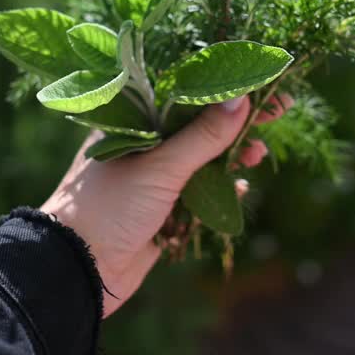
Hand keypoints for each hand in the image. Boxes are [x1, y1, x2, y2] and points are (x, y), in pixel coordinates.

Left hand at [41, 94, 290, 316]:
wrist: (77, 271)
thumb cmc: (110, 208)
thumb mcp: (160, 168)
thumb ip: (203, 136)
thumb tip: (242, 98)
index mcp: (130, 122)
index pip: (184, 93)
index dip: (223, 87)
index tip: (262, 84)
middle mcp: (140, 146)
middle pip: (197, 124)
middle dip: (235, 120)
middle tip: (277, 112)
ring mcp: (150, 180)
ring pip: (201, 159)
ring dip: (231, 155)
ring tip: (258, 154)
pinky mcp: (159, 212)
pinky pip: (197, 194)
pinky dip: (220, 190)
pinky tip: (241, 188)